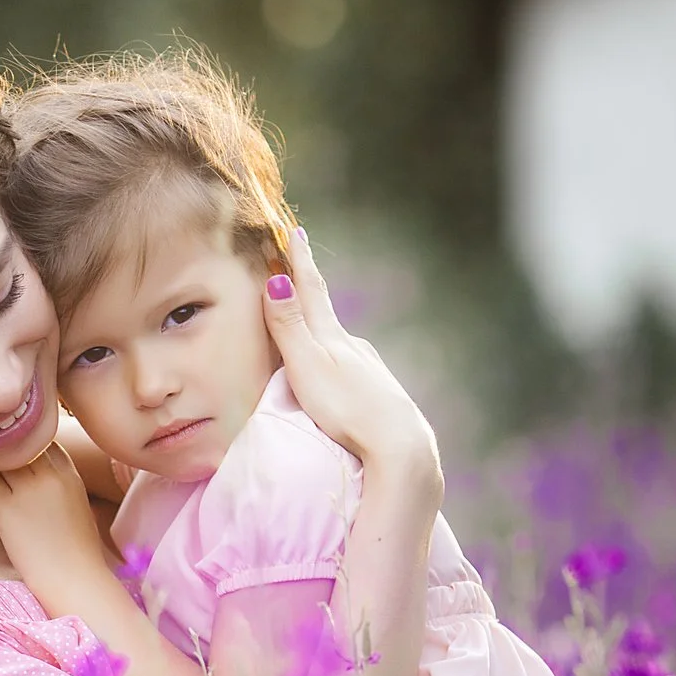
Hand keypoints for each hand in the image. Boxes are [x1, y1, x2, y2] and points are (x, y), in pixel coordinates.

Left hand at [0, 444, 113, 586]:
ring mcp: (29, 489)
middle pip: (22, 448)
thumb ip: (61, 485)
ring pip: (2, 463)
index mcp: (71, 475)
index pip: (46, 443)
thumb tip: (41, 479)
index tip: (24, 471)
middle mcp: (50, 476)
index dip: (31, 454)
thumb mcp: (79, 506)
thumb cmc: (78, 552)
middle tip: (6, 484)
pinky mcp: (8, 507)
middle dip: (11, 462)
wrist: (74, 578)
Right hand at [264, 228, 441, 508]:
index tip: (293, 231)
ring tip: (309, 324)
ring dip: (321, 328)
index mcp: (333, 338)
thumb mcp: (309, 366)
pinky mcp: (376, 392)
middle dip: (307, 290)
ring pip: (339, 341)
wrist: (399, 444)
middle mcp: (353, 346)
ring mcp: (368, 369)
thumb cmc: (347, 408)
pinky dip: (334, 357)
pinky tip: (337, 373)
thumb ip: (290, 327)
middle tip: (296, 265)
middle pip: (325, 312)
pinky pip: (348, 365)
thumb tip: (277, 280)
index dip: (299, 262)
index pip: (310, 291)